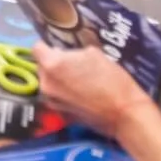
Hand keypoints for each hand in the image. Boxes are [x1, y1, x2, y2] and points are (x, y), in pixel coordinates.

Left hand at [33, 43, 155, 138]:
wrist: (123, 113)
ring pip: (49, 82)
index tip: (58, 48)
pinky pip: (57, 97)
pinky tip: (81, 94)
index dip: (47, 46)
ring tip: (78, 79)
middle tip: (73, 64)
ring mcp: (51, 101)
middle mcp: (45, 83)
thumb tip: (66, 55)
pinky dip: (64, 93)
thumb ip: (73, 53)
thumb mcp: (93, 54)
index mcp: (52, 65)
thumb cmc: (111, 79)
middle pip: (42, 67)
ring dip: (58, 79)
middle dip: (54, 63)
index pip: (37, 49)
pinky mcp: (60, 114)